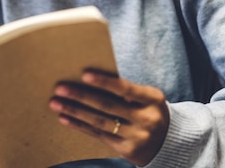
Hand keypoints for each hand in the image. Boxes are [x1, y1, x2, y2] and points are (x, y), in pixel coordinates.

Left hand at [49, 70, 168, 165]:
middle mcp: (145, 119)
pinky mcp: (126, 150)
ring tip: (55, 103)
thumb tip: (92, 76)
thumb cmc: (150, 110)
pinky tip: (64, 118)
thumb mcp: (148, 97)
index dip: (104, 82)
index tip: (84, 74)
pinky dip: (80, 126)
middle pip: (107, 106)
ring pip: (99, 122)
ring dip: (74, 112)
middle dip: (81, 96)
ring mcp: (136, 137)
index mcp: (151, 99)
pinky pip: (98, 135)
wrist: (168, 143)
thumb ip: (128, 90)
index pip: (125, 88)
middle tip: (60, 88)